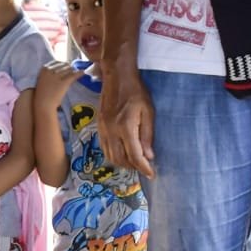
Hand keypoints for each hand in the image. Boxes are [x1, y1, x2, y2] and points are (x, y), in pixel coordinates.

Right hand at [35, 61, 80, 108]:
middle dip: (69, 67)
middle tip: (73, 69)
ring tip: (77, 71)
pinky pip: (73, 75)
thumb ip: (49, 75)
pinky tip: (83, 72)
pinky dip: (79, 73)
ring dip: (73, 70)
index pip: (56, 62)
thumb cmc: (42, 95)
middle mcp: (50, 70)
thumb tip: (58, 71)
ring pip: (68, 69)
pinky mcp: (63, 82)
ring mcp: (56, 76)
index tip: (66, 66)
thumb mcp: (42, 81)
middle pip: (63, 65)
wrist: (43, 104)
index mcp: (43, 69)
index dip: (62, 64)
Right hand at [99, 59, 154, 177]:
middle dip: (133, 167)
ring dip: (123, 162)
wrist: (117, 76)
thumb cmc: (136, 92)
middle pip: (121, 159)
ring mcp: (103, 128)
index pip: (134, 155)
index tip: (152, 174)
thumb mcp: (148, 112)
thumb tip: (149, 156)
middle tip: (144, 166)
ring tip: (134, 161)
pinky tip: (122, 151)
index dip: (144, 167)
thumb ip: (147, 135)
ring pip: (110, 156)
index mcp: (126, 127)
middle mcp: (112, 130)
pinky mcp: (99, 126)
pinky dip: (113, 154)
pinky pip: (104, 147)